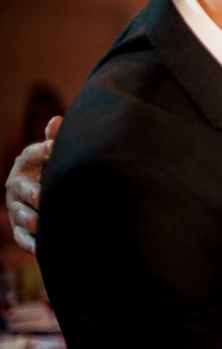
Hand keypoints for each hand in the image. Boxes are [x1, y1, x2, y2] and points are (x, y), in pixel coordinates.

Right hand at [5, 115, 59, 254]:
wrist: (46, 189)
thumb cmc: (53, 166)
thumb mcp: (54, 153)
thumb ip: (55, 139)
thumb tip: (57, 122)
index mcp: (26, 162)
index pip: (32, 154)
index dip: (42, 151)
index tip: (52, 149)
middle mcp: (17, 185)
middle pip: (21, 189)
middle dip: (31, 193)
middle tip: (41, 197)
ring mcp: (17, 208)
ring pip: (20, 215)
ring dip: (29, 220)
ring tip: (40, 224)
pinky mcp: (20, 229)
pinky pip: (22, 238)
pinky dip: (30, 243)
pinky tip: (41, 248)